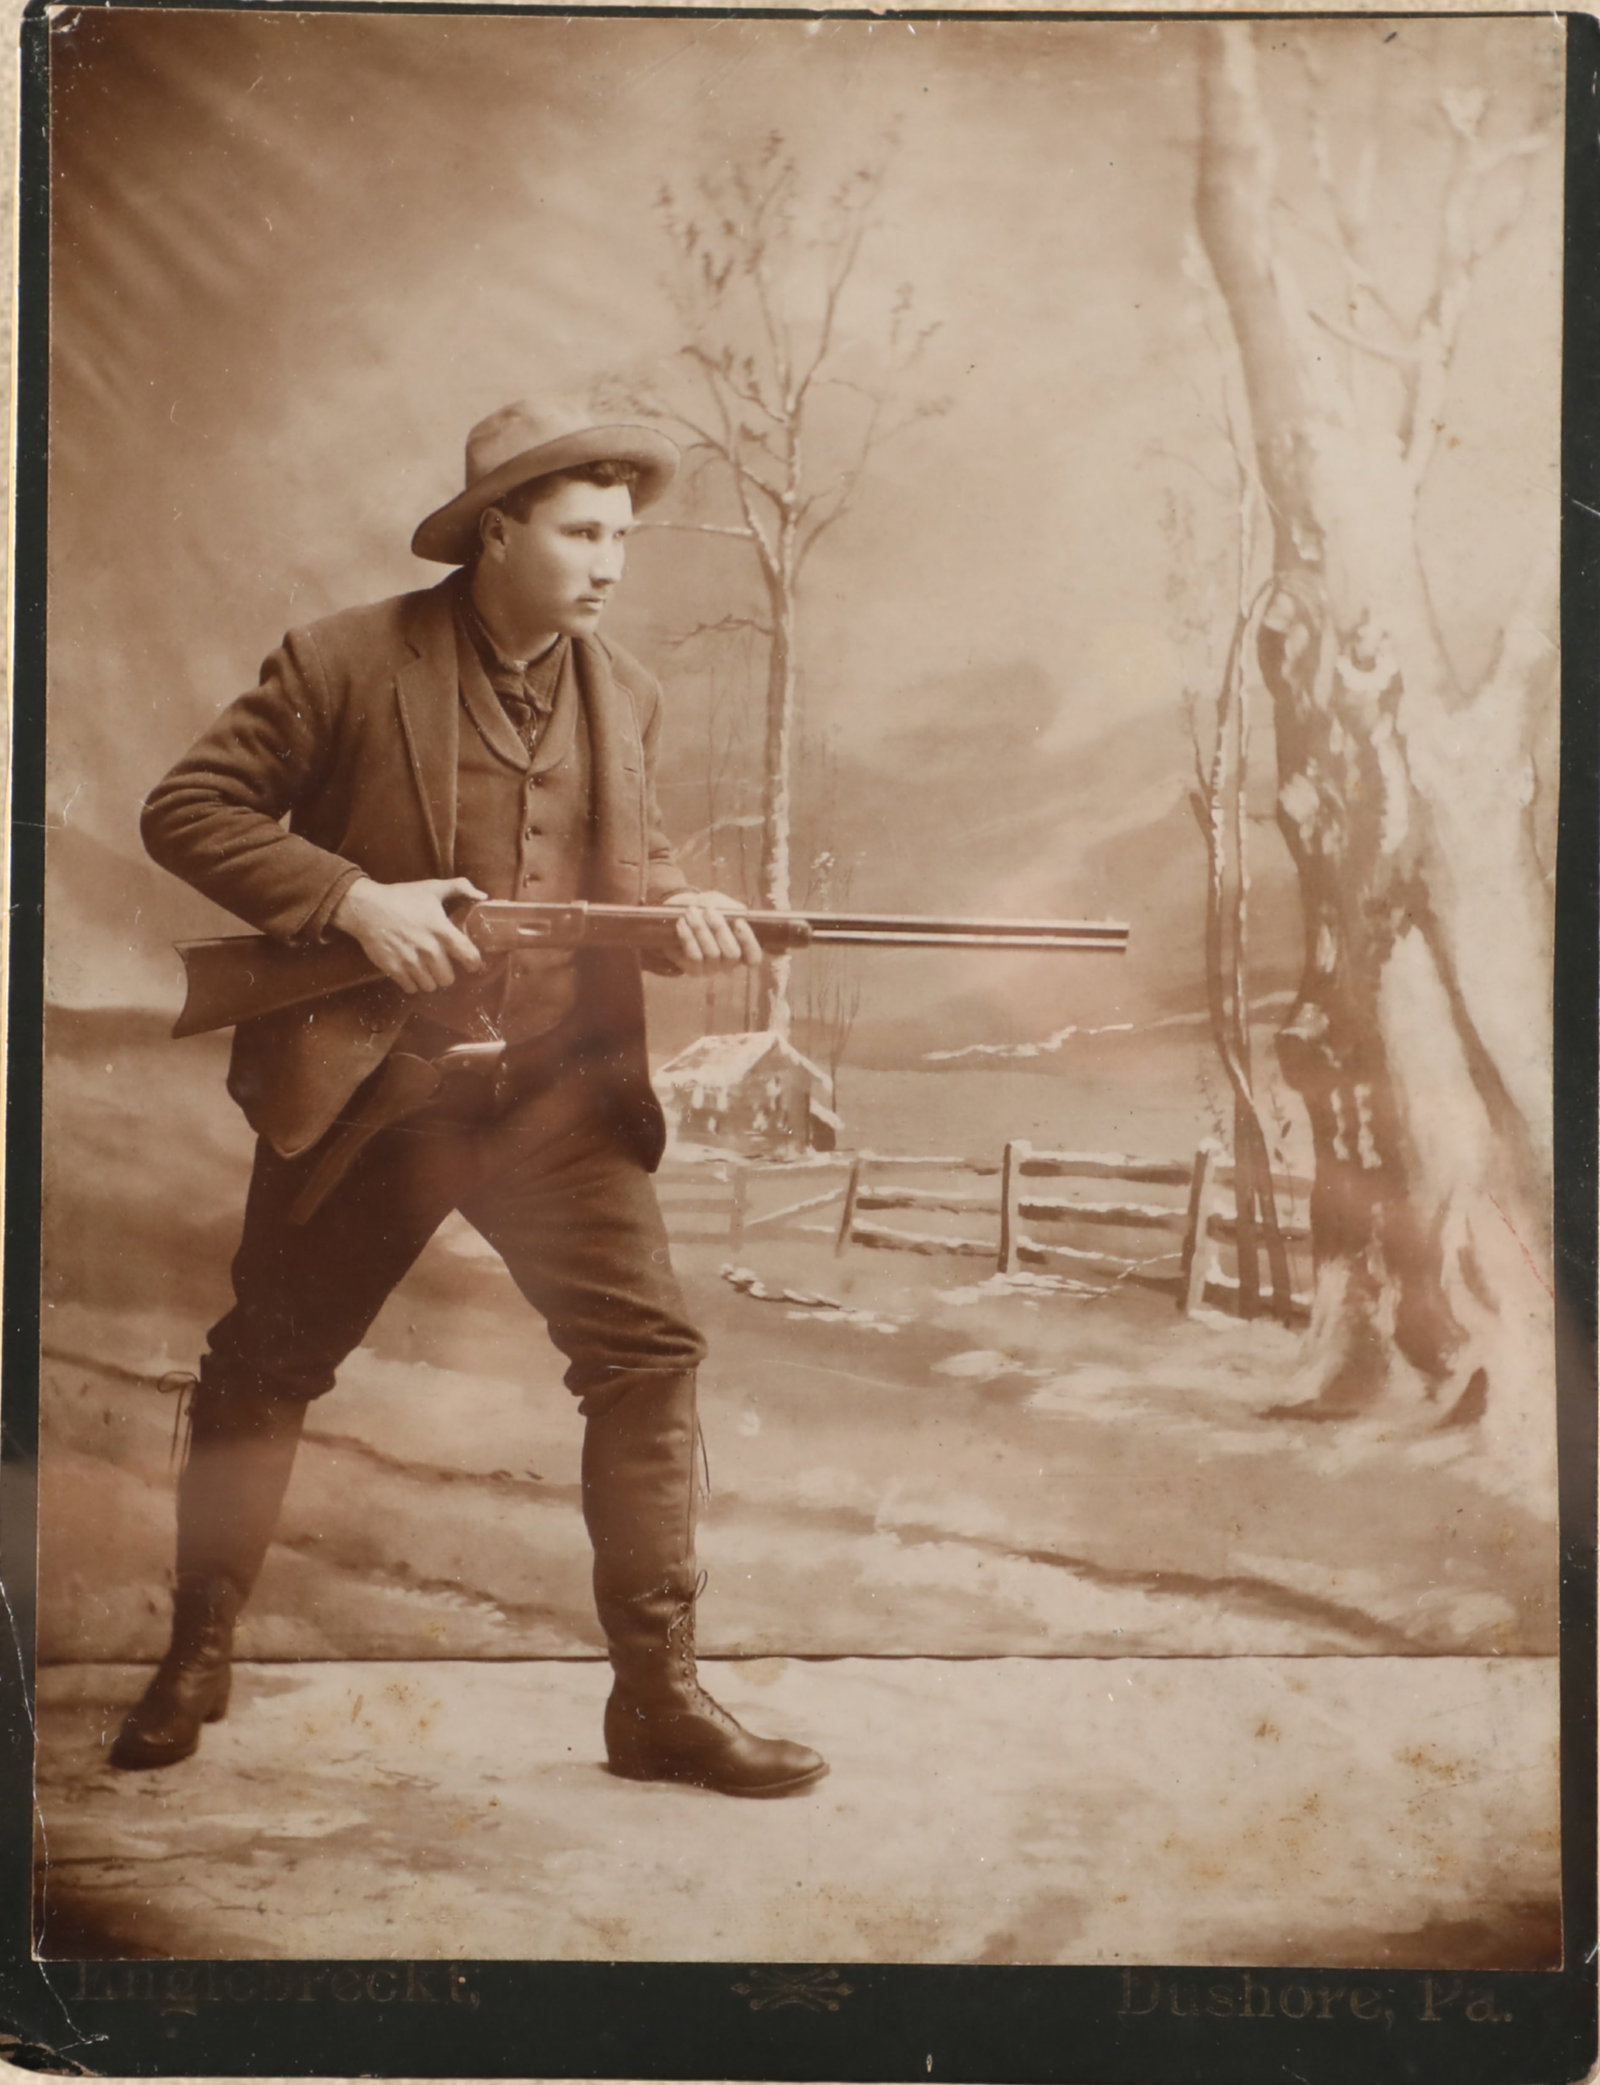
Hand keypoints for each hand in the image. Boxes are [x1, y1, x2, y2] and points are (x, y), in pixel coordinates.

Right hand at [331, 876, 487, 993]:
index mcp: (441, 930)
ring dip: (430, 980)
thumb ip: (460, 888)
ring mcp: (410, 961)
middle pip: (448, 978)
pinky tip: (411, 972)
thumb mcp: (432, 887)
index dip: (474, 964)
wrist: (366, 908)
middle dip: (447, 973)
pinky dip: (413, 983)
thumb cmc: (401, 897)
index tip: (473, 965)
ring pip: (430, 986)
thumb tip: (483, 896)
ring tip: (426, 969)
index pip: (468, 955)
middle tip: (441, 965)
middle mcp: (428, 949)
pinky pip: (411, 988)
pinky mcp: (393, 969)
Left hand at [663, 890, 763, 974]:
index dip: (748, 941)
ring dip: (700, 929)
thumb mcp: (719, 903)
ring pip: (712, 953)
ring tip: (690, 912)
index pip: (754, 957)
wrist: (680, 918)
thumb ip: (730, 906)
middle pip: (732, 954)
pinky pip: (693, 956)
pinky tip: (682, 923)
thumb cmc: (706, 910)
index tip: (738, 921)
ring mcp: (712, 969)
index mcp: (742, 949)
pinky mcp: (694, 970)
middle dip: (720, 930)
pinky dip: (687, 937)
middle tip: (708, 910)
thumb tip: (738, 912)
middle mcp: (730, 963)